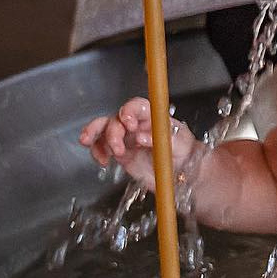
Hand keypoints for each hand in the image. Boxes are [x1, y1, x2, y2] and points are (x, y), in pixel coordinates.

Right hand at [78, 97, 199, 189]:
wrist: (182, 171)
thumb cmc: (184, 151)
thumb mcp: (180, 143)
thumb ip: (161, 138)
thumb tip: (141, 136)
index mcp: (152, 117)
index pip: (136, 106)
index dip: (129, 111)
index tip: (128, 123)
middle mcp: (136, 124)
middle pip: (116, 119)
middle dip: (113, 131)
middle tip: (117, 146)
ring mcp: (126, 137)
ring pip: (104, 129)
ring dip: (95, 135)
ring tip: (92, 145)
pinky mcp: (121, 152)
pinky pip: (102, 147)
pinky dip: (97, 151)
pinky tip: (102, 160)